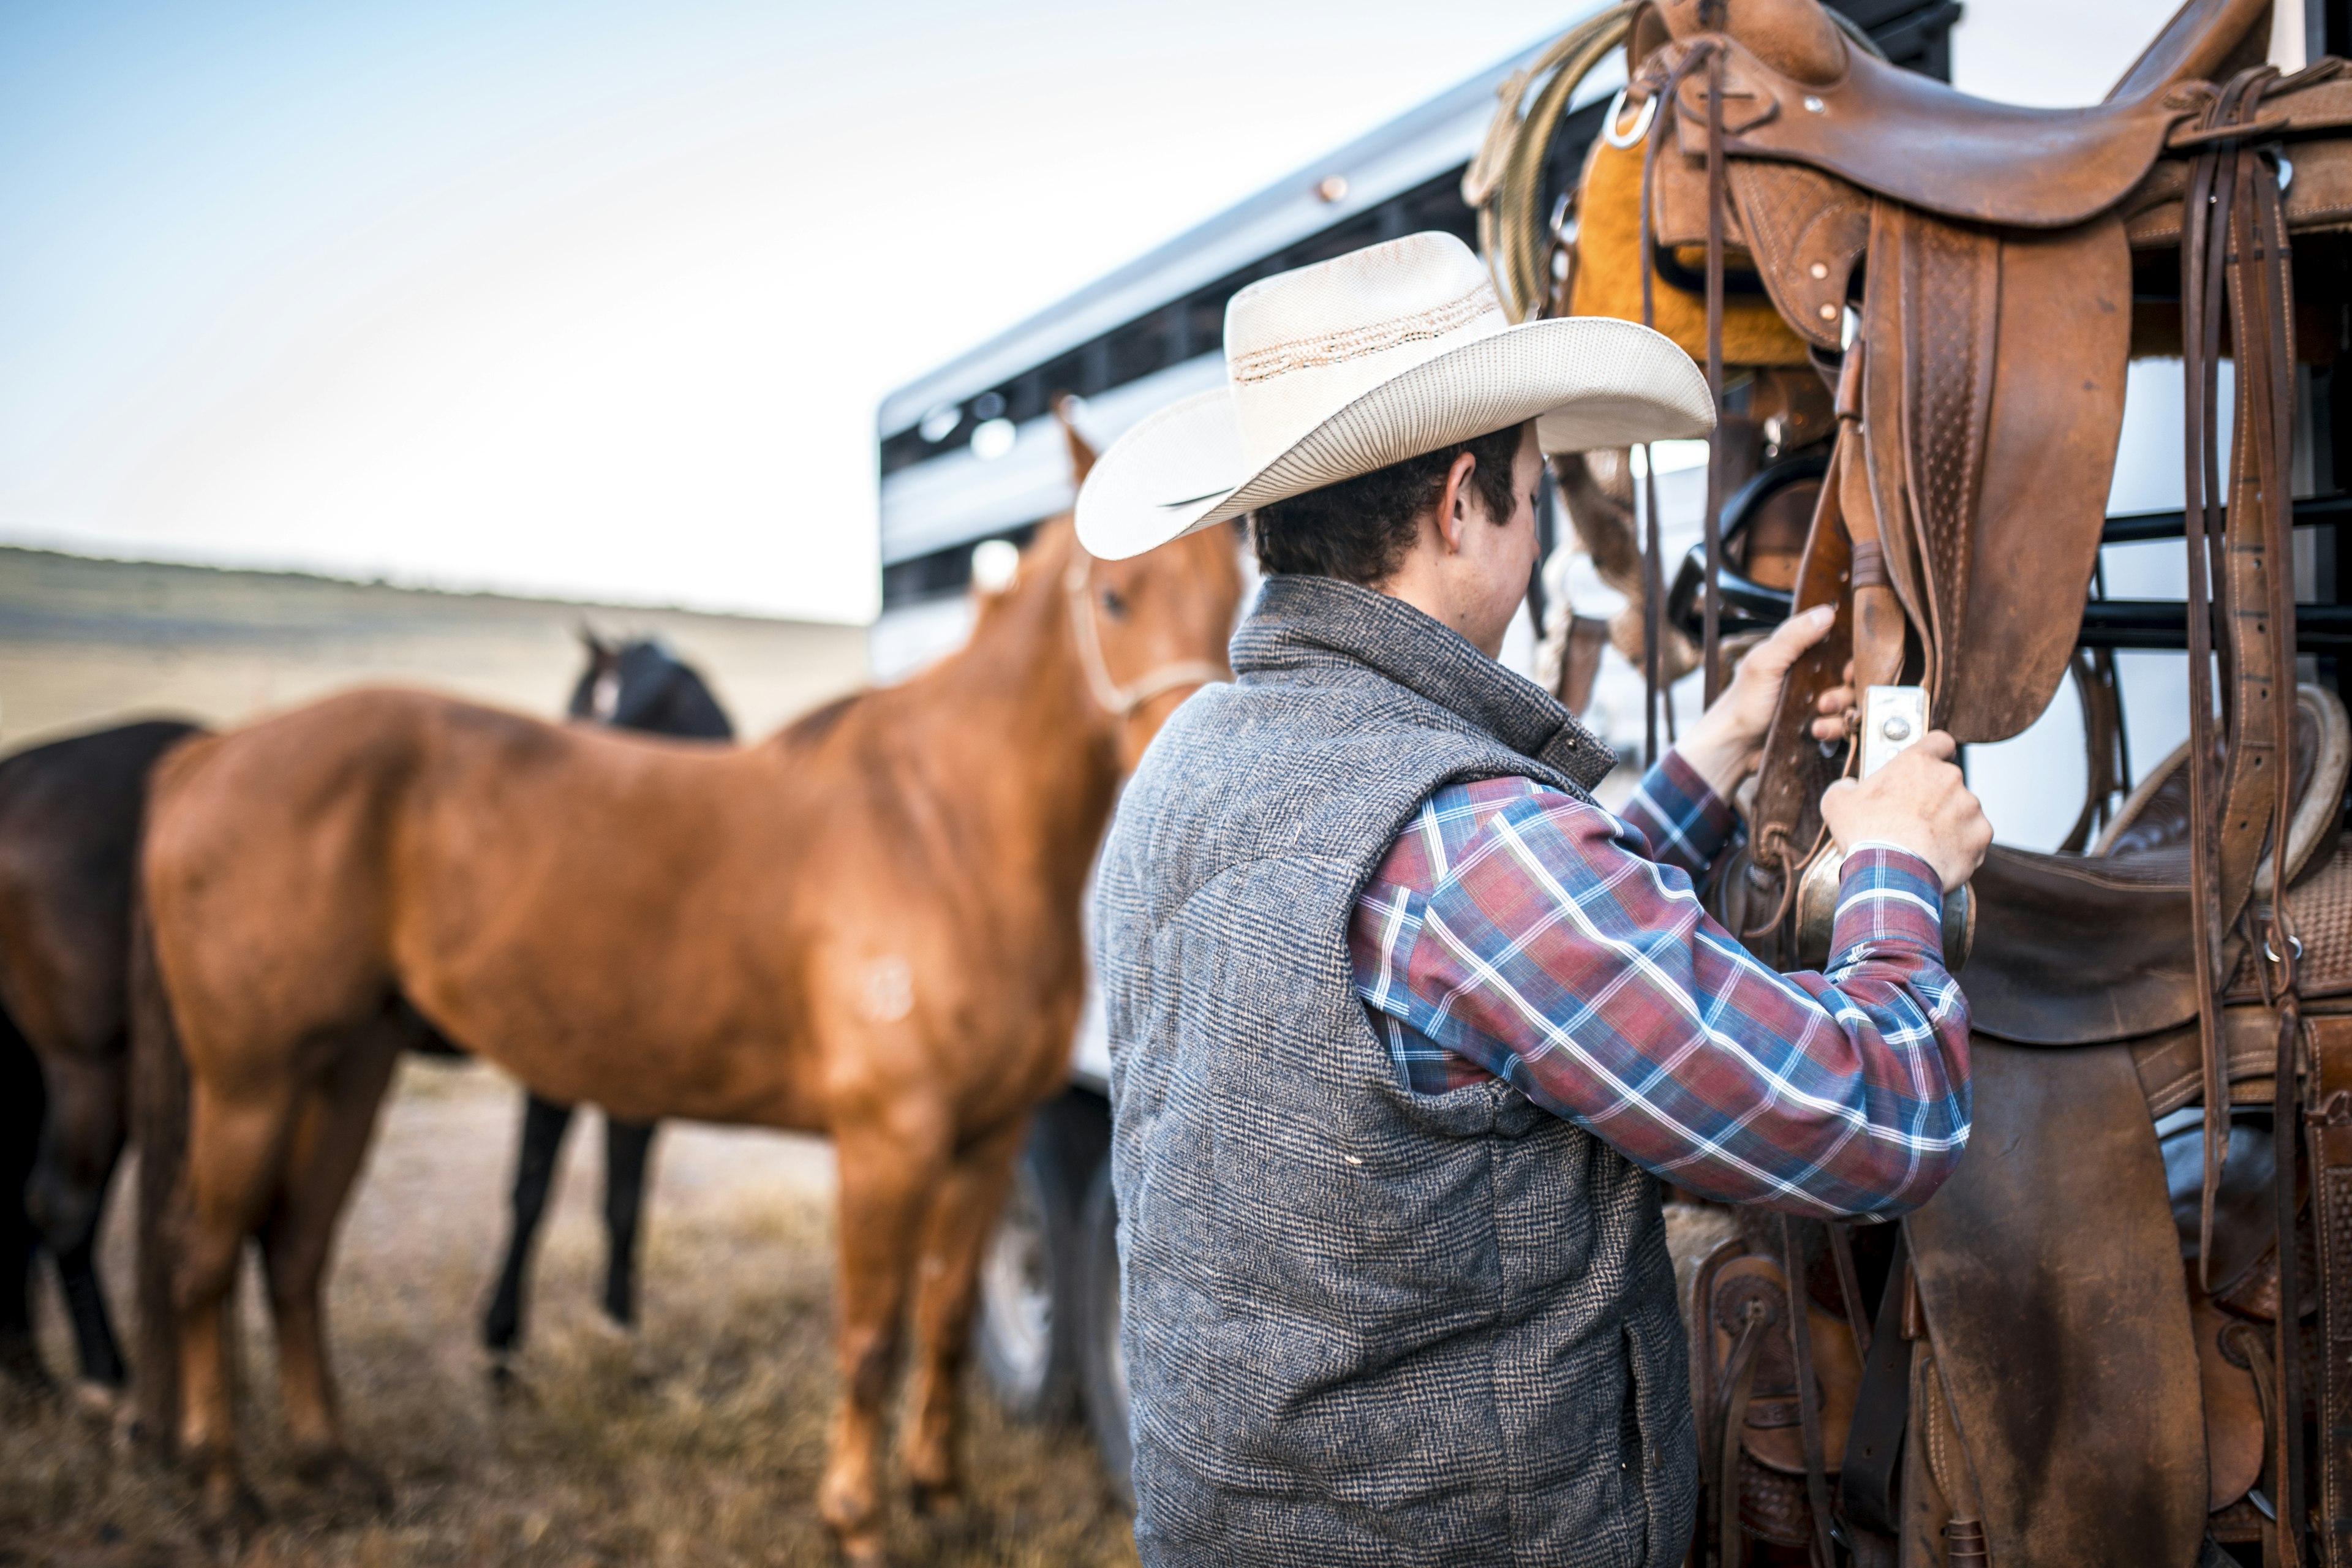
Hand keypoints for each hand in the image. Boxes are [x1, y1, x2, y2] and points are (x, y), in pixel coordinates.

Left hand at [1675, 606, 1853, 798]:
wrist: (1734, 747)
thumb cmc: (1742, 702)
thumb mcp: (1764, 663)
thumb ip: (1792, 637)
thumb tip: (1826, 612)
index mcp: (1802, 657)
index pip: (1840, 649)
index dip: (1851, 657)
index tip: (1847, 668)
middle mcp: (1814, 679)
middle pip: (1851, 678)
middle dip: (1846, 688)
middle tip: (1827, 698)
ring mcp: (1818, 705)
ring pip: (1851, 704)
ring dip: (1840, 709)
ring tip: (1820, 712)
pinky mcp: (1820, 729)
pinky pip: (1843, 728)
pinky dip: (1835, 729)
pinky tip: (1817, 731)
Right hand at [1818, 732, 1991, 891]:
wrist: (1892, 874)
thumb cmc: (1866, 835)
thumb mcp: (1837, 803)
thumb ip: (1845, 786)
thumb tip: (1849, 786)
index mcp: (1917, 762)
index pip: (1939, 741)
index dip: (1935, 752)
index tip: (1928, 765)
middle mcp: (1949, 777)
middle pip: (1947, 780)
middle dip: (1934, 796)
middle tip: (1912, 817)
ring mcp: (1969, 806)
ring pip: (1962, 809)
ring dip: (1948, 821)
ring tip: (1924, 842)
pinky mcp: (1981, 834)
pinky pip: (1973, 836)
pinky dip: (1960, 845)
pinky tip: (1939, 855)